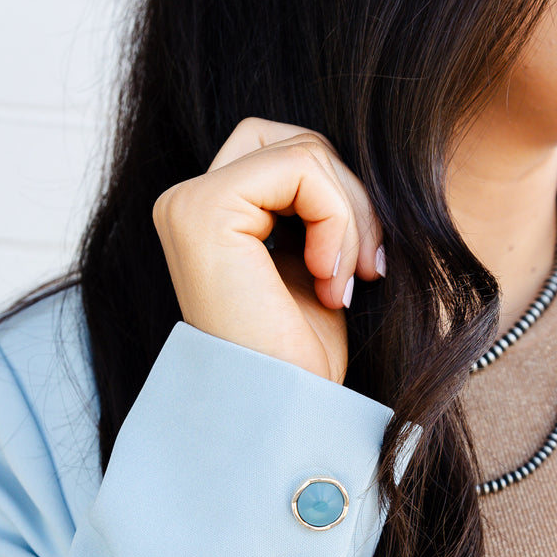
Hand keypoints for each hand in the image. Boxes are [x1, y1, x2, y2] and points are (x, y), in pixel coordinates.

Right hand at [152, 117, 385, 384]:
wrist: (286, 413)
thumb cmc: (303, 359)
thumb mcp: (319, 268)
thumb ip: (323, 210)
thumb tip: (370, 164)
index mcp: (212, 217)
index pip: (290, 157)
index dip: (342, 200)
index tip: (368, 269)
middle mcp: (186, 202)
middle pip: (296, 142)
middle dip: (351, 199)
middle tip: (369, 270)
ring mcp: (188, 203)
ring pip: (304, 151)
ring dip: (350, 217)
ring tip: (342, 284)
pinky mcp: (204, 210)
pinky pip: (301, 168)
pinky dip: (337, 219)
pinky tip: (328, 278)